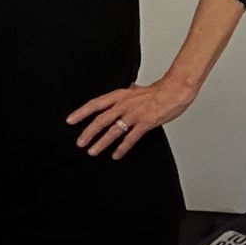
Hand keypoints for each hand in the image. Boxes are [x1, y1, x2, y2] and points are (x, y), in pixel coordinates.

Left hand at [68, 78, 194, 159]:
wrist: (175, 90)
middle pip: (100, 120)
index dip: (81, 112)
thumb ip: (125, 96)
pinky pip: (130, 138)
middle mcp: (124, 104)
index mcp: (120, 95)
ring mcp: (134, 114)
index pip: (95, 104)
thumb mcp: (135, 90)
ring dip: (101, 142)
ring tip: (93, 151)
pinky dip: (122, 148)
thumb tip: (120, 97)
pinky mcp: (145, 123)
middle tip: (79, 143)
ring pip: (113, 131)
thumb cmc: (158, 91)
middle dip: (88, 133)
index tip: (70, 120)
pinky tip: (116, 155)